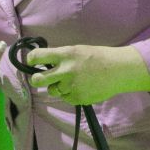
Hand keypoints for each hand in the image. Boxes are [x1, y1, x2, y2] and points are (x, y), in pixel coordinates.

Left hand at [26, 45, 149, 104]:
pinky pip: (65, 98)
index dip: (31, 59)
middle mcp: (65, 71)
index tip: (31, 62)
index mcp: (65, 55)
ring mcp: (71, 86)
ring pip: (52, 90)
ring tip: (70, 81)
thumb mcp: (77, 50)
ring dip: (57, 87)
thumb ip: (60, 57)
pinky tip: (80, 87)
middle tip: (40, 78)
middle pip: (38, 80)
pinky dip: (69, 94)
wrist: (118, 70)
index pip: (37, 57)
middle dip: (36, 80)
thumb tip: (43, 63)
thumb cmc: (97, 57)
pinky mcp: (77, 98)